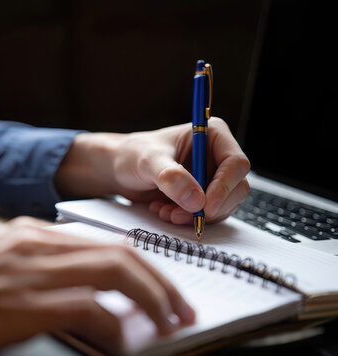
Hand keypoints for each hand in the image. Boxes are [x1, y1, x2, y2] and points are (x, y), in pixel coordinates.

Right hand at [0, 218, 194, 355]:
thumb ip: (33, 269)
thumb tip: (73, 290)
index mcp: (29, 234)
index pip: (103, 243)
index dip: (141, 266)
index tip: (160, 286)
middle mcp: (35, 244)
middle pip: (119, 253)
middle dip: (160, 280)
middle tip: (182, 307)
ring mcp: (30, 272)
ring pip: (114, 272)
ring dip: (151, 298)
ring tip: (171, 322)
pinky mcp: (20, 305)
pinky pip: (87, 309)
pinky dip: (114, 326)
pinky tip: (124, 341)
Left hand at [55, 117, 249, 223]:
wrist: (119, 169)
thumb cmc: (133, 155)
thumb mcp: (148, 162)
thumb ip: (170, 178)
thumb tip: (196, 200)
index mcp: (212, 135)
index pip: (236, 163)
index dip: (225, 187)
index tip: (205, 206)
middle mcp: (216, 156)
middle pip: (236, 188)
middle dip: (210, 207)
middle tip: (182, 216)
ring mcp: (212, 178)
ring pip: (223, 205)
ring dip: (196, 216)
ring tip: (166, 212)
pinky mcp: (202, 196)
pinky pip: (207, 215)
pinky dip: (188, 219)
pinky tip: (164, 212)